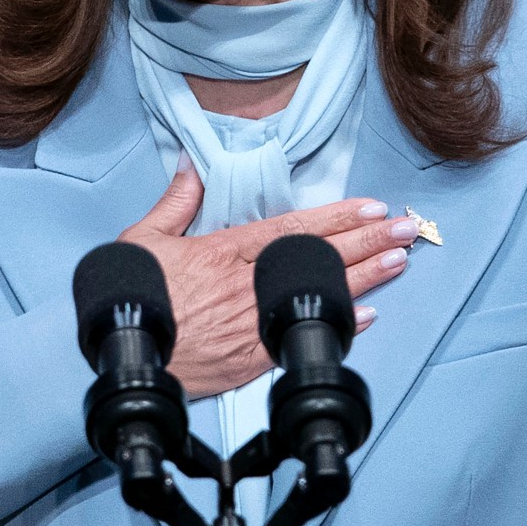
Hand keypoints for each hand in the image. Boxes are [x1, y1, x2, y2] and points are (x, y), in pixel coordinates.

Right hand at [119, 164, 416, 397]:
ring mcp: (252, 323)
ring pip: (318, 295)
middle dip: (367, 241)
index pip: (293, 228)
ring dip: (364, 278)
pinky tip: (367, 315)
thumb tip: (189, 166)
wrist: (120, 357)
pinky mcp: (250, 359)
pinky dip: (337, 327)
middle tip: (406, 229)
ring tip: (398, 261)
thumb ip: (174, 202)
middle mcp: (245, 285)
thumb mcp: (143, 239)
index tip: (370, 207)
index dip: (337, 217)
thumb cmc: (132, 301)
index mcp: (223, 252)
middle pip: (318, 258)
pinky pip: (303, 337)